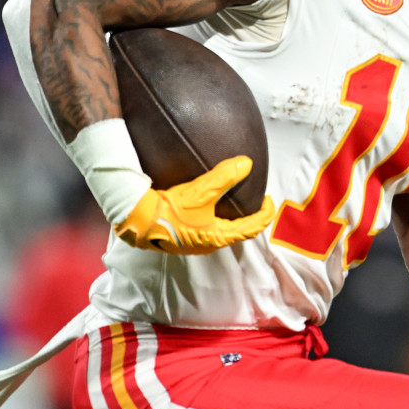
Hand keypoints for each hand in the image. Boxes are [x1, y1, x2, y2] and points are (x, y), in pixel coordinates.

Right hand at [114, 156, 275, 253]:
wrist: (138, 220)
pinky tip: (208, 204)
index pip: (252, 228)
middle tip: (254, 200)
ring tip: (233, 200)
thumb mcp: (201, 191)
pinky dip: (215, 217)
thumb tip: (247, 164)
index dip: (264, 215)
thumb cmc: (171, 210)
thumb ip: (225, 176)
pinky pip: (207, 228)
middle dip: (249, 217)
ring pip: (221, 230)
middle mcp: (209, 244)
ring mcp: (195, 242)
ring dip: (231, 217)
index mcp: (218, 237)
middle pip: (238, 231)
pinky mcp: (182, 237)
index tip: (269, 201)